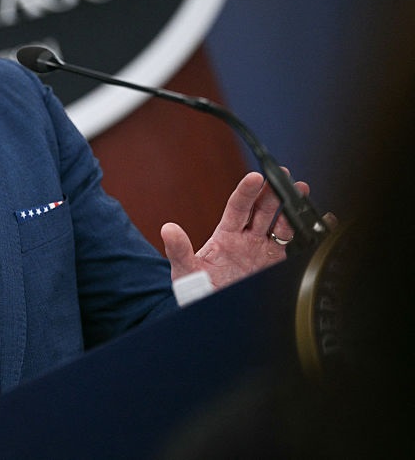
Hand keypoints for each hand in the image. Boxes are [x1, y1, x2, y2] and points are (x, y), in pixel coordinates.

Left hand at [160, 171, 309, 289]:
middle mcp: (247, 239)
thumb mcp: (186, 271)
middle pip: (263, 209)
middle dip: (274, 191)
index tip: (256, 177)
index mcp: (226, 235)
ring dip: (292, 207)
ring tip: (303, 191)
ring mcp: (264, 251)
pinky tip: (323, 222)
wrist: (215, 315)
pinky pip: (296, 246)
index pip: (238, 206)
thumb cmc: (197, 291)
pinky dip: (310, 234)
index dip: (247, 191)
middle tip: (285, 175)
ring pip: (281, 223)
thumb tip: (167, 229)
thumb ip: (179, 251)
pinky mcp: (277, 265)